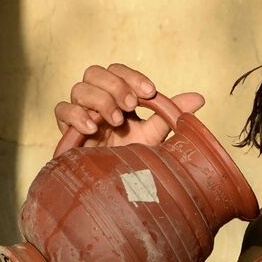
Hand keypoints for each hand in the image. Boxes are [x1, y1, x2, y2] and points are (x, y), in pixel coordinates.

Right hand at [54, 63, 204, 147]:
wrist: (114, 190)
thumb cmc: (132, 161)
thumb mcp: (153, 136)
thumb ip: (169, 115)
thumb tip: (200, 98)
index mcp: (116, 99)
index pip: (117, 71)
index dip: (131, 76)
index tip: (149, 92)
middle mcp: (97, 103)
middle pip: (95, 72)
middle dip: (114, 85)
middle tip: (130, 106)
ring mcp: (81, 115)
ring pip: (79, 88)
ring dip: (100, 100)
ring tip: (117, 121)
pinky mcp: (67, 132)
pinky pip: (62, 110)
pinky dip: (76, 115)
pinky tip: (92, 129)